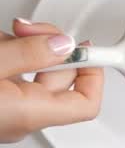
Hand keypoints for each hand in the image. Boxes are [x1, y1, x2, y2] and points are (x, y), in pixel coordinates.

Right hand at [0, 19, 103, 142]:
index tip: (88, 48)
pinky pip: (14, 76)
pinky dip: (10, 56)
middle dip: (47, 46)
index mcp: (29, 114)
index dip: (94, 74)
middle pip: (60, 78)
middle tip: (27, 28)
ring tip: (6, 36)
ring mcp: (7, 111)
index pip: (87, 103)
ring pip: (33, 72)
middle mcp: (22, 119)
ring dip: (22, 47)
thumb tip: (63, 45)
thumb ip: (29, 53)